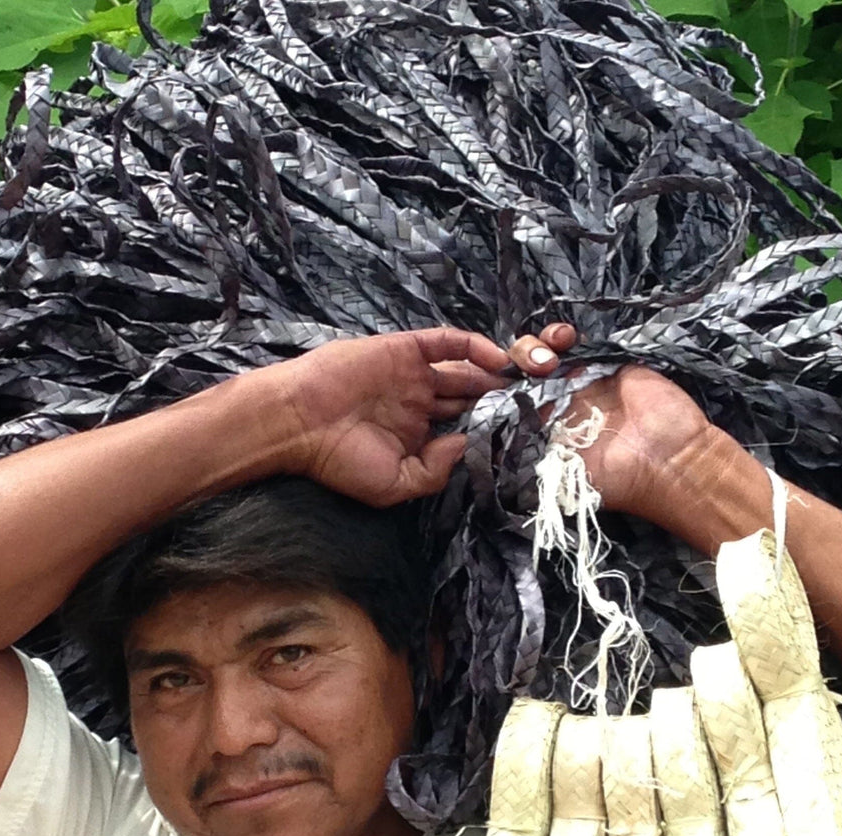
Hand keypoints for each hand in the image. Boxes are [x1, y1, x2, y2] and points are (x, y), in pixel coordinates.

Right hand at [266, 327, 529, 506]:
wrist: (296, 422)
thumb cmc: (337, 460)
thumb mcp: (393, 485)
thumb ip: (435, 470)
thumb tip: (468, 446)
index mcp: (418, 437)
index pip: (466, 428)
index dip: (497, 428)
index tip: (530, 431)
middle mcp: (420, 404)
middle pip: (474, 396)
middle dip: (507, 399)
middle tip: (544, 400)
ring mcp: (414, 375)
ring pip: (468, 370)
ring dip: (500, 373)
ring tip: (534, 378)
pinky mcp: (405, 349)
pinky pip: (448, 344)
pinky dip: (475, 347)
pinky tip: (499, 358)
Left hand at [509, 332, 715, 522]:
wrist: (666, 458)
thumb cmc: (614, 478)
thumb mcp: (557, 481)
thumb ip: (520, 466)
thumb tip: (480, 457)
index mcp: (536, 434)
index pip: (502, 407)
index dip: (491, 394)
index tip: (489, 389)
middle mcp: (550, 406)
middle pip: (513, 376)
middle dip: (509, 369)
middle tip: (527, 376)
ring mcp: (574, 381)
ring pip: (535, 353)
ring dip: (530, 349)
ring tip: (545, 360)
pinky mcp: (598, 361)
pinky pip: (570, 341)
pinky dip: (559, 334)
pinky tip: (563, 338)